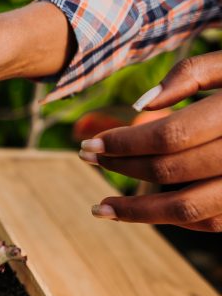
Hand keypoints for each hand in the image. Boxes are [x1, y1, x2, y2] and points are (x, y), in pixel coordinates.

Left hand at [79, 51, 221, 231]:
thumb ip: (192, 74)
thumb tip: (141, 107)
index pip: (169, 136)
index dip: (123, 143)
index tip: (88, 145)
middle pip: (172, 172)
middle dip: (122, 168)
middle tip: (85, 159)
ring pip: (190, 210)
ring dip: (138, 212)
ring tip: (100, 208)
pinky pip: (212, 221)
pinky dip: (173, 218)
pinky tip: (144, 208)